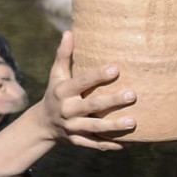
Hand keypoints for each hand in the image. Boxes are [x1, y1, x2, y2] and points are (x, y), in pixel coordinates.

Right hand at [38, 31, 136, 150]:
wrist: (42, 124)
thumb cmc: (55, 92)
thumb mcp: (56, 74)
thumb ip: (63, 55)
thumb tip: (69, 31)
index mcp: (62, 91)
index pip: (81, 82)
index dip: (97, 75)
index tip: (116, 68)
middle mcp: (67, 110)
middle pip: (91, 105)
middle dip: (112, 101)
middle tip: (132, 94)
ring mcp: (72, 127)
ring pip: (95, 128)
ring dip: (114, 126)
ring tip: (134, 122)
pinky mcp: (77, 141)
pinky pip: (94, 144)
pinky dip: (109, 145)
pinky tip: (127, 143)